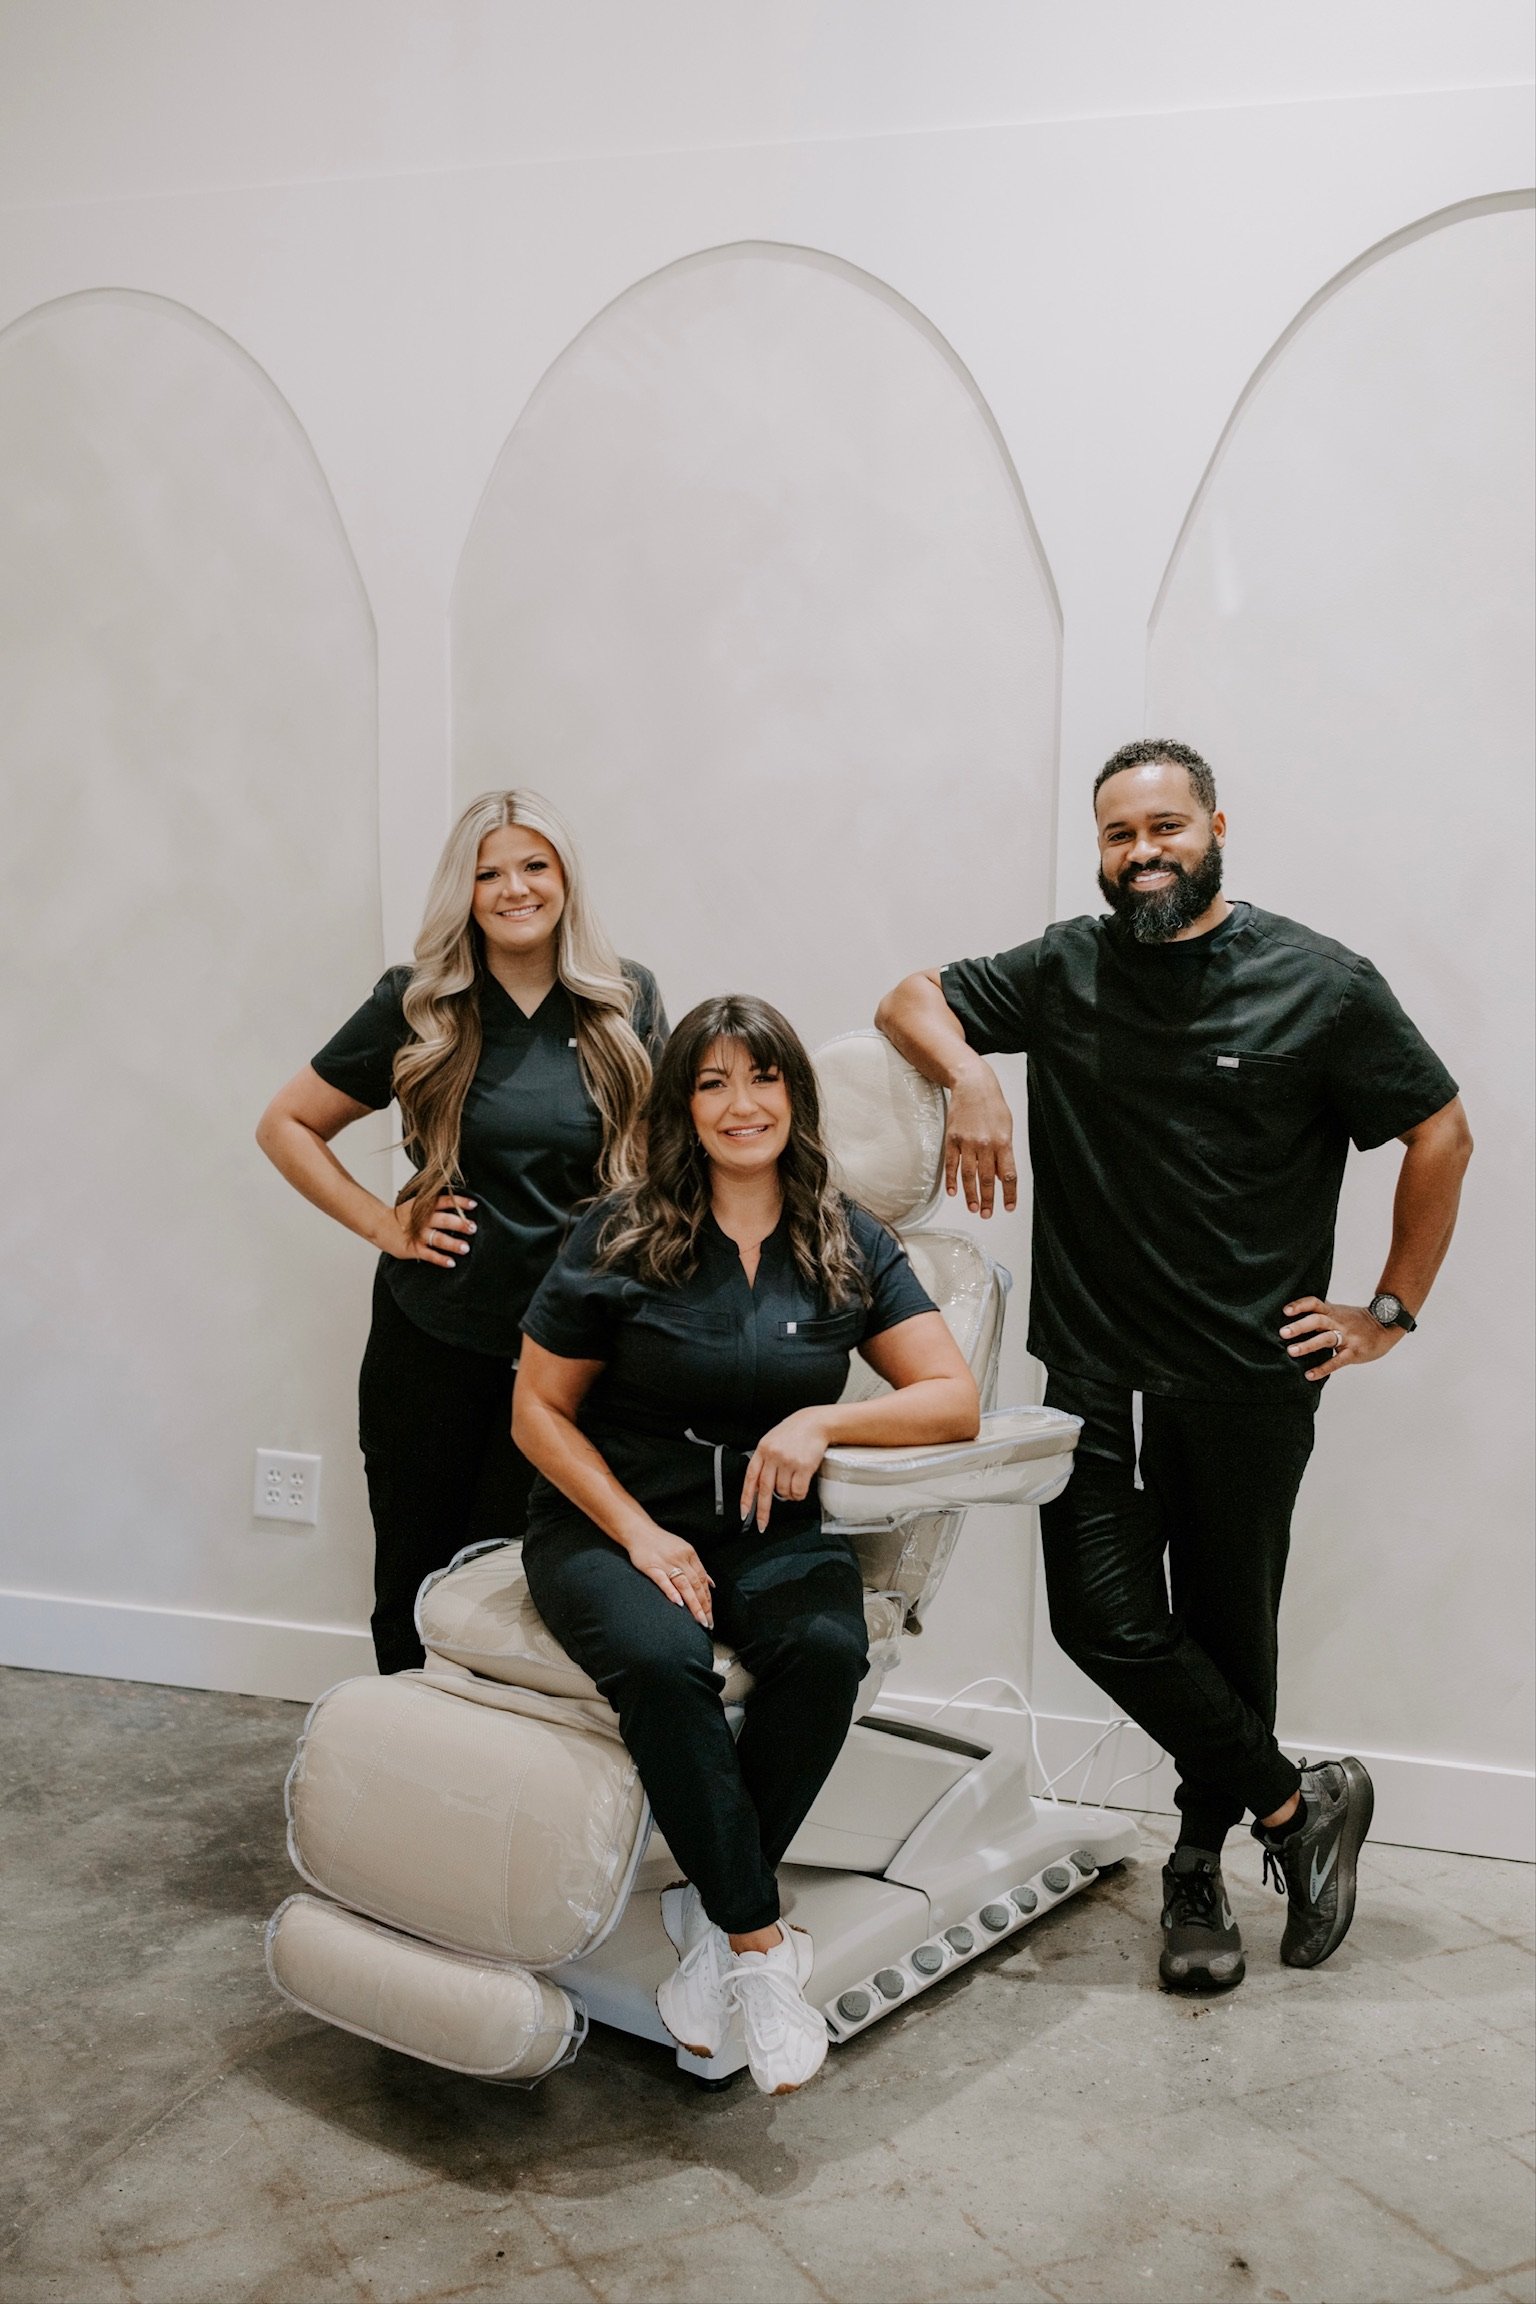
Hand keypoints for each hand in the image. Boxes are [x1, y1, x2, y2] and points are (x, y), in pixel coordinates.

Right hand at [375, 1192, 476, 1269]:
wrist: (380, 1225)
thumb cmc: (404, 1216)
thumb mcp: (418, 1204)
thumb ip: (435, 1204)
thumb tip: (460, 1206)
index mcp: (425, 1206)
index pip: (445, 1201)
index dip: (460, 1202)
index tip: (474, 1205)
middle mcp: (422, 1220)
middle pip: (443, 1220)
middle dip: (459, 1224)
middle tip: (472, 1228)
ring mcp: (417, 1235)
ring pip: (437, 1238)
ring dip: (452, 1244)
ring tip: (465, 1248)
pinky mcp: (413, 1248)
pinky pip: (429, 1255)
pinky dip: (440, 1259)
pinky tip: (451, 1262)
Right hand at [624, 1526, 714, 1626]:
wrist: (639, 1531)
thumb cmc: (661, 1542)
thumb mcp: (683, 1549)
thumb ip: (697, 1567)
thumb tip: (711, 1583)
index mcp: (690, 1554)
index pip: (702, 1580)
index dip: (708, 1598)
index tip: (710, 1614)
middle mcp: (680, 1558)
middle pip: (696, 1584)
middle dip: (704, 1606)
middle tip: (708, 1622)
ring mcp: (666, 1562)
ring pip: (684, 1585)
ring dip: (693, 1604)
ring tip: (699, 1619)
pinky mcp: (651, 1566)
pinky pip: (663, 1580)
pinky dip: (672, 1592)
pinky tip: (679, 1603)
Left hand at [740, 1408, 832, 1532]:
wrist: (816, 1423)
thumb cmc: (795, 1432)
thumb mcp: (773, 1441)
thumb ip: (765, 1461)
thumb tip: (758, 1487)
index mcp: (763, 1450)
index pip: (750, 1477)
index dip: (746, 1497)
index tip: (744, 1513)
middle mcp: (773, 1456)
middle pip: (764, 1489)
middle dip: (762, 1510)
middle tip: (762, 1524)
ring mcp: (788, 1461)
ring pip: (783, 1492)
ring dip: (788, 1495)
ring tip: (793, 1484)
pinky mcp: (803, 1466)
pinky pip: (798, 1491)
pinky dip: (798, 1495)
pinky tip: (800, 1487)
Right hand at [944, 1062, 1017, 1218]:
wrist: (973, 1085)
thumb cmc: (992, 1106)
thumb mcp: (1006, 1127)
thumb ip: (1005, 1152)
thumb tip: (1001, 1176)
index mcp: (1003, 1142)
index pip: (1008, 1175)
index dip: (1009, 1194)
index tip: (1008, 1208)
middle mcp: (985, 1144)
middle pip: (987, 1179)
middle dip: (988, 1200)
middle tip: (986, 1214)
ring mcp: (967, 1142)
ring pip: (969, 1175)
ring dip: (971, 1195)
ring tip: (973, 1209)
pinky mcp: (952, 1139)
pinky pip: (951, 1164)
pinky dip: (951, 1180)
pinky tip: (953, 1192)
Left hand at [1280, 1297, 1400, 1380]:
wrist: (1386, 1326)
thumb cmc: (1358, 1321)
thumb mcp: (1340, 1311)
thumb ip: (1322, 1312)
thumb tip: (1297, 1313)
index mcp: (1333, 1311)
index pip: (1314, 1303)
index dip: (1300, 1305)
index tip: (1285, 1310)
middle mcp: (1338, 1322)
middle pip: (1317, 1320)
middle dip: (1299, 1326)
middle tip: (1283, 1333)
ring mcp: (1347, 1337)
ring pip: (1325, 1338)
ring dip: (1308, 1345)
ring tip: (1291, 1351)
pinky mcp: (1354, 1352)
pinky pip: (1337, 1361)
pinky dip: (1322, 1368)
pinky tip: (1310, 1375)